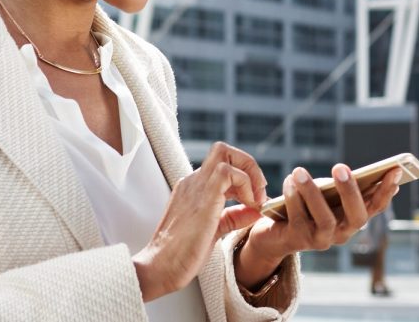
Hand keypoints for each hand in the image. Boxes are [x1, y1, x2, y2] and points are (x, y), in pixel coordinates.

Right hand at [134, 142, 266, 300]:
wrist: (160, 268)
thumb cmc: (182, 254)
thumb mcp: (214, 230)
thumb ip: (233, 217)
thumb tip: (255, 210)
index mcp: (194, 188)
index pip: (222, 164)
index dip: (244, 177)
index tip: (254, 200)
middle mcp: (193, 181)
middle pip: (223, 150)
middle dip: (248, 165)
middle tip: (258, 192)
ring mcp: (195, 186)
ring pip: (225, 153)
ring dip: (249, 173)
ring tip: (255, 200)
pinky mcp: (203, 197)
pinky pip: (228, 172)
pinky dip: (246, 184)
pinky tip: (249, 205)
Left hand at [235, 164, 401, 288]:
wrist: (275, 233)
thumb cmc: (306, 205)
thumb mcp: (325, 193)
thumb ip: (340, 187)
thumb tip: (352, 174)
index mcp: (354, 219)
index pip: (377, 206)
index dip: (387, 190)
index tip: (395, 170)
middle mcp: (343, 234)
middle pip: (357, 217)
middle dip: (350, 191)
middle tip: (340, 167)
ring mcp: (322, 240)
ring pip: (325, 220)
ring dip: (312, 193)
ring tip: (299, 171)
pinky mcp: (299, 241)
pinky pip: (298, 218)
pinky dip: (293, 197)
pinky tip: (289, 180)